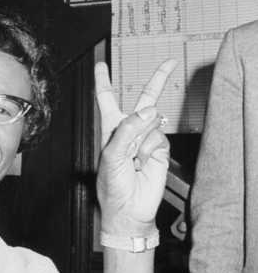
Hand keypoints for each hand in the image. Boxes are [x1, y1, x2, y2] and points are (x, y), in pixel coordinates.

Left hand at [94, 59, 177, 235]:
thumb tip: (149, 110)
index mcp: (111, 130)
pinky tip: (144, 162)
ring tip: (133, 158)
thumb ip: (127, 130)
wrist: (129, 210)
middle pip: (143, 101)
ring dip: (141, 138)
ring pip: (151, 122)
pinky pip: (159, 138)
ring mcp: (146, 139)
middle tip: (170, 62)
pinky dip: (151, 149)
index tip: (102, 65)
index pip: (108, 100)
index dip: (104, 82)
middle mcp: (129, 131)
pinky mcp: (160, 150)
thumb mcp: (111, 156)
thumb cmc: (112, 186)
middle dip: (157, 81)